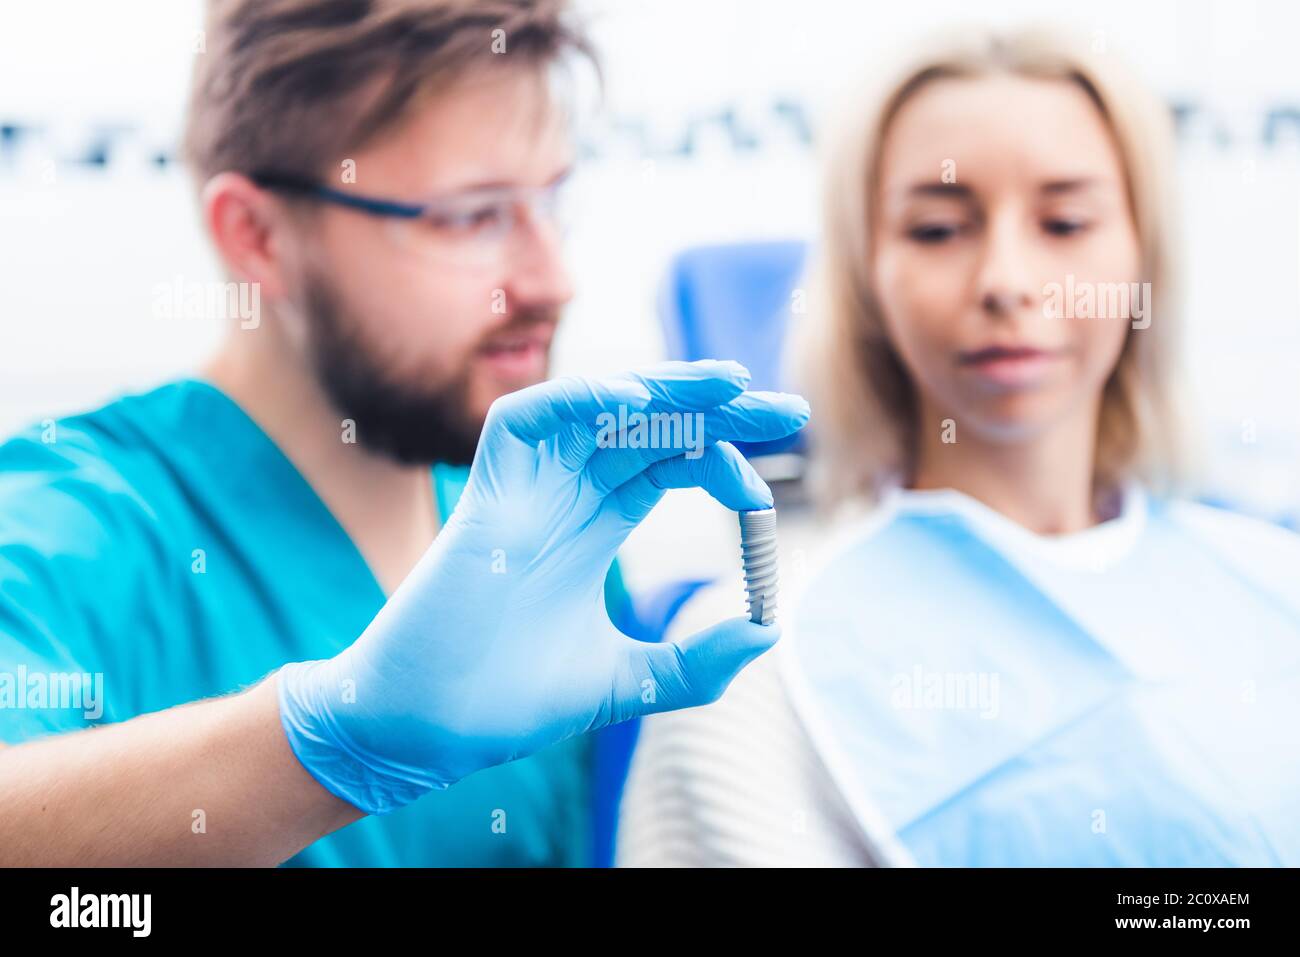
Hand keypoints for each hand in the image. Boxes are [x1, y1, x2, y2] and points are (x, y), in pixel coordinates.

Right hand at [276, 360, 810, 813]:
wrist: (426, 731)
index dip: (722, 462)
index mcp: (596, 527)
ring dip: (665, 389)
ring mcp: (524, 489)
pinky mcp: (484, 492)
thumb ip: (695, 662)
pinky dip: (578, 400)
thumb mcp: (628, 679)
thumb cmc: (508, 701)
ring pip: (598, 409)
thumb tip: (768, 630)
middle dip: (716, 411)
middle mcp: (564, 496)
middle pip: (648, 428)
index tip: (767, 493)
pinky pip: (527, 419)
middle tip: (787, 408)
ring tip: (731, 383)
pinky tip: (637, 401)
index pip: (669, 464)